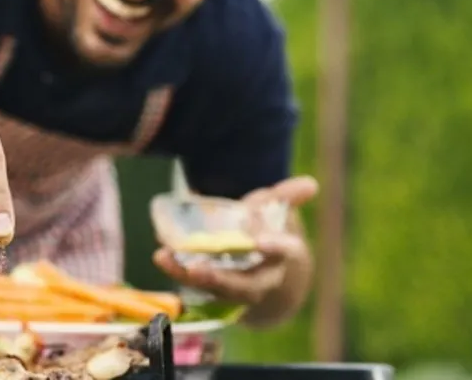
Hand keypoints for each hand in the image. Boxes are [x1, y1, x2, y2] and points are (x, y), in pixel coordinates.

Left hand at [153, 176, 317, 305]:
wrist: (268, 275)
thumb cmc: (271, 237)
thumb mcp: (280, 215)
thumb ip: (287, 197)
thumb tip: (310, 184)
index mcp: (283, 257)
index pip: (285, 253)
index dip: (275, 247)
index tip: (261, 241)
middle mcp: (261, 279)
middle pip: (243, 286)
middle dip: (220, 279)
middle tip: (197, 268)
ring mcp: (236, 289)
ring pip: (213, 289)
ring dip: (187, 275)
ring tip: (163, 258)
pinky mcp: (214, 289)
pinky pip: (195, 283)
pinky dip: (178, 270)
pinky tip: (161, 255)